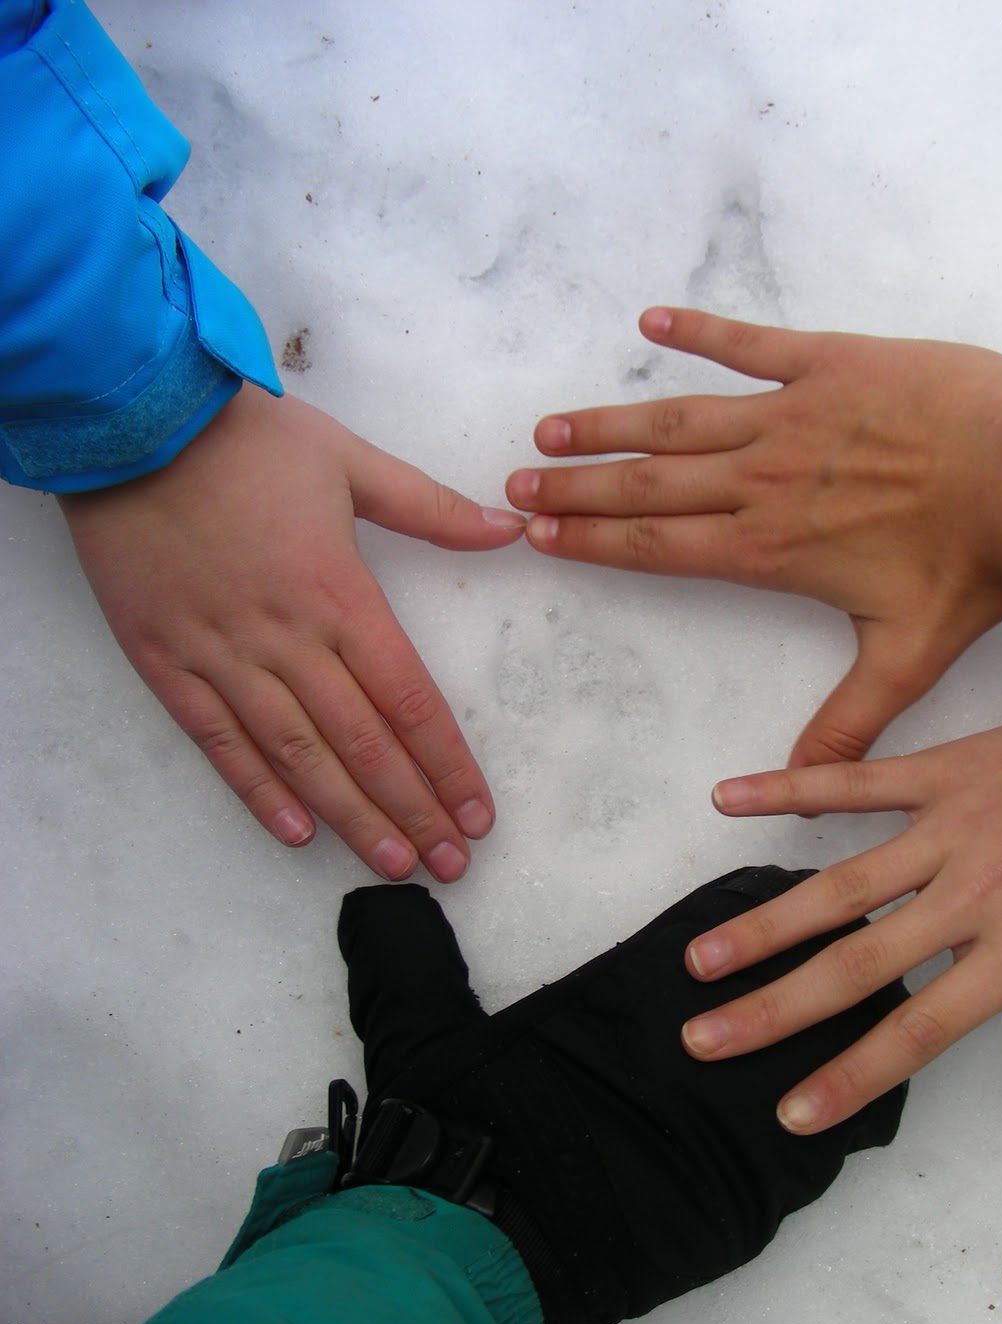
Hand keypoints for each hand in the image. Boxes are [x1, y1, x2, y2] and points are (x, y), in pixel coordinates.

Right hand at [60, 385, 525, 879]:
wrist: (130, 416)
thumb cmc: (243, 437)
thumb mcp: (350, 459)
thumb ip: (431, 508)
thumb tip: (507, 528)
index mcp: (340, 594)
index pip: (409, 701)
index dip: (447, 765)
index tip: (476, 813)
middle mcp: (287, 638)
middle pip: (363, 743)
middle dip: (412, 810)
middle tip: (450, 865)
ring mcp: (222, 655)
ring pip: (297, 754)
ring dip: (348, 815)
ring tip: (391, 864)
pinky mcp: (165, 660)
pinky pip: (216, 740)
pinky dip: (256, 789)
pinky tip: (294, 832)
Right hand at [508, 308, 1001, 763]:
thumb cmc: (974, 566)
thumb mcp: (907, 658)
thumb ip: (846, 724)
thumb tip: (800, 793)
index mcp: (771, 548)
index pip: (659, 545)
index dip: (594, 540)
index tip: (540, 534)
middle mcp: (763, 479)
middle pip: (649, 484)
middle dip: (577, 486)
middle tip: (516, 484)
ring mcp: (792, 414)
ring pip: (679, 418)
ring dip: (611, 422)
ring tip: (553, 426)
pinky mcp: (830, 362)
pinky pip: (751, 341)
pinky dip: (701, 329)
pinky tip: (651, 319)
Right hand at [679, 703, 1001, 1153]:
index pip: (919, 1030)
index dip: (852, 1075)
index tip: (793, 1112)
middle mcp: (972, 895)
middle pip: (856, 965)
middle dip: (773, 1009)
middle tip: (703, 1038)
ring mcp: (950, 828)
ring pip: (840, 885)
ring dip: (765, 923)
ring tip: (700, 958)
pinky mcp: (943, 771)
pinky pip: (855, 782)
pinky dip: (789, 789)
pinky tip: (726, 799)